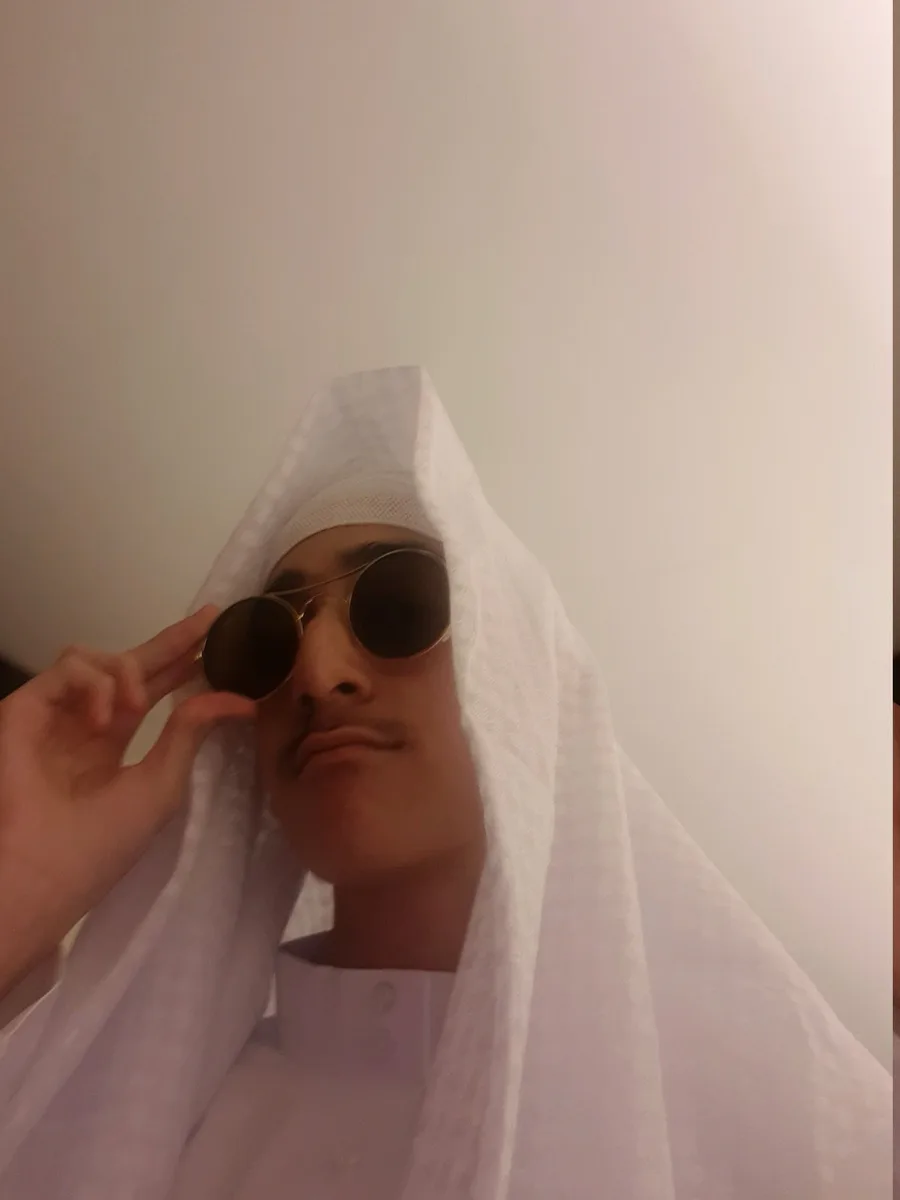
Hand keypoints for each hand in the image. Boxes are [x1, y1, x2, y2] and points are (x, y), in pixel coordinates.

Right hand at [0, 607, 254, 993]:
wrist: (44, 870)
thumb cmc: (102, 842)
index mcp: (113, 746)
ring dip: (129, 673)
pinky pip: (67, 667)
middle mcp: (83, 724)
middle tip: (209, 619)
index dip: (183, 664)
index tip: (219, 640)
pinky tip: (107, 719)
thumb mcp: (161, 785)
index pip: (153, 691)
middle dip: (171, 640)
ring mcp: (54, 714)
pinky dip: (96, 684)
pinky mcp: (26, 708)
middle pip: (130, 663)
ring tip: (142, 707)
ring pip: (96, 657)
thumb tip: (238, 698)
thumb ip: (191, 733)